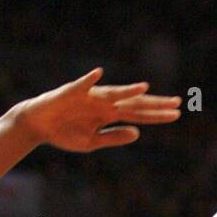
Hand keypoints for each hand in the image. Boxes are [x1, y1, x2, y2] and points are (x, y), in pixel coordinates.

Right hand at [21, 69, 180, 152]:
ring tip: (145, 89)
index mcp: (110, 114)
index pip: (139, 114)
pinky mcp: (71, 92)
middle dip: (154, 104)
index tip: (177, 114)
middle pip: (133, 103)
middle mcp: (104, 102)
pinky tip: (99, 74)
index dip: (157, 115)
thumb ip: (114, 137)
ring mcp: (90, 96)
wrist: (39, 125)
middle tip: (177, 102)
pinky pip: (81, 84)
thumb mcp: (92, 142)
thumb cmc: (65, 133)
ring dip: (127, 91)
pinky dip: (89, 79)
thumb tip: (138, 133)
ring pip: (112, 93)